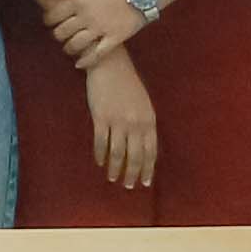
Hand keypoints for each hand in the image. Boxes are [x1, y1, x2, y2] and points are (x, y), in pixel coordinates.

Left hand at [38, 0, 148, 71]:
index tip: (50, 22)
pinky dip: (86, 62)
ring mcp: (100, 29)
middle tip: (60, 35)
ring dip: (68, 49)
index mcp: (79, 1)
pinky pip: (97, 55)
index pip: (53, 16)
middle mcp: (86, 16)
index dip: (48, 21)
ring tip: (69, 48)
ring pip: (75, 45)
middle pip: (62, 33)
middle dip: (57, 35)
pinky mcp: (114, 39)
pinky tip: (79, 64)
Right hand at [83, 57, 159, 192]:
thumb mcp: (143, 105)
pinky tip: (100, 162)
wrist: (111, 65)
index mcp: (149, 121)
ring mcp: (117, 121)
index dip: (147, 169)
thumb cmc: (128, 84)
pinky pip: (101, 142)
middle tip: (128, 186)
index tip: (145, 183)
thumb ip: (144, 125)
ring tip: (113, 178)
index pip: (150, 152)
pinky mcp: (101, 118)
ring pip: (117, 153)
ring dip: (115, 168)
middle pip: (135, 156)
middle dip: (132, 174)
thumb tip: (142, 148)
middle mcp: (135, 124)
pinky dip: (100, 155)